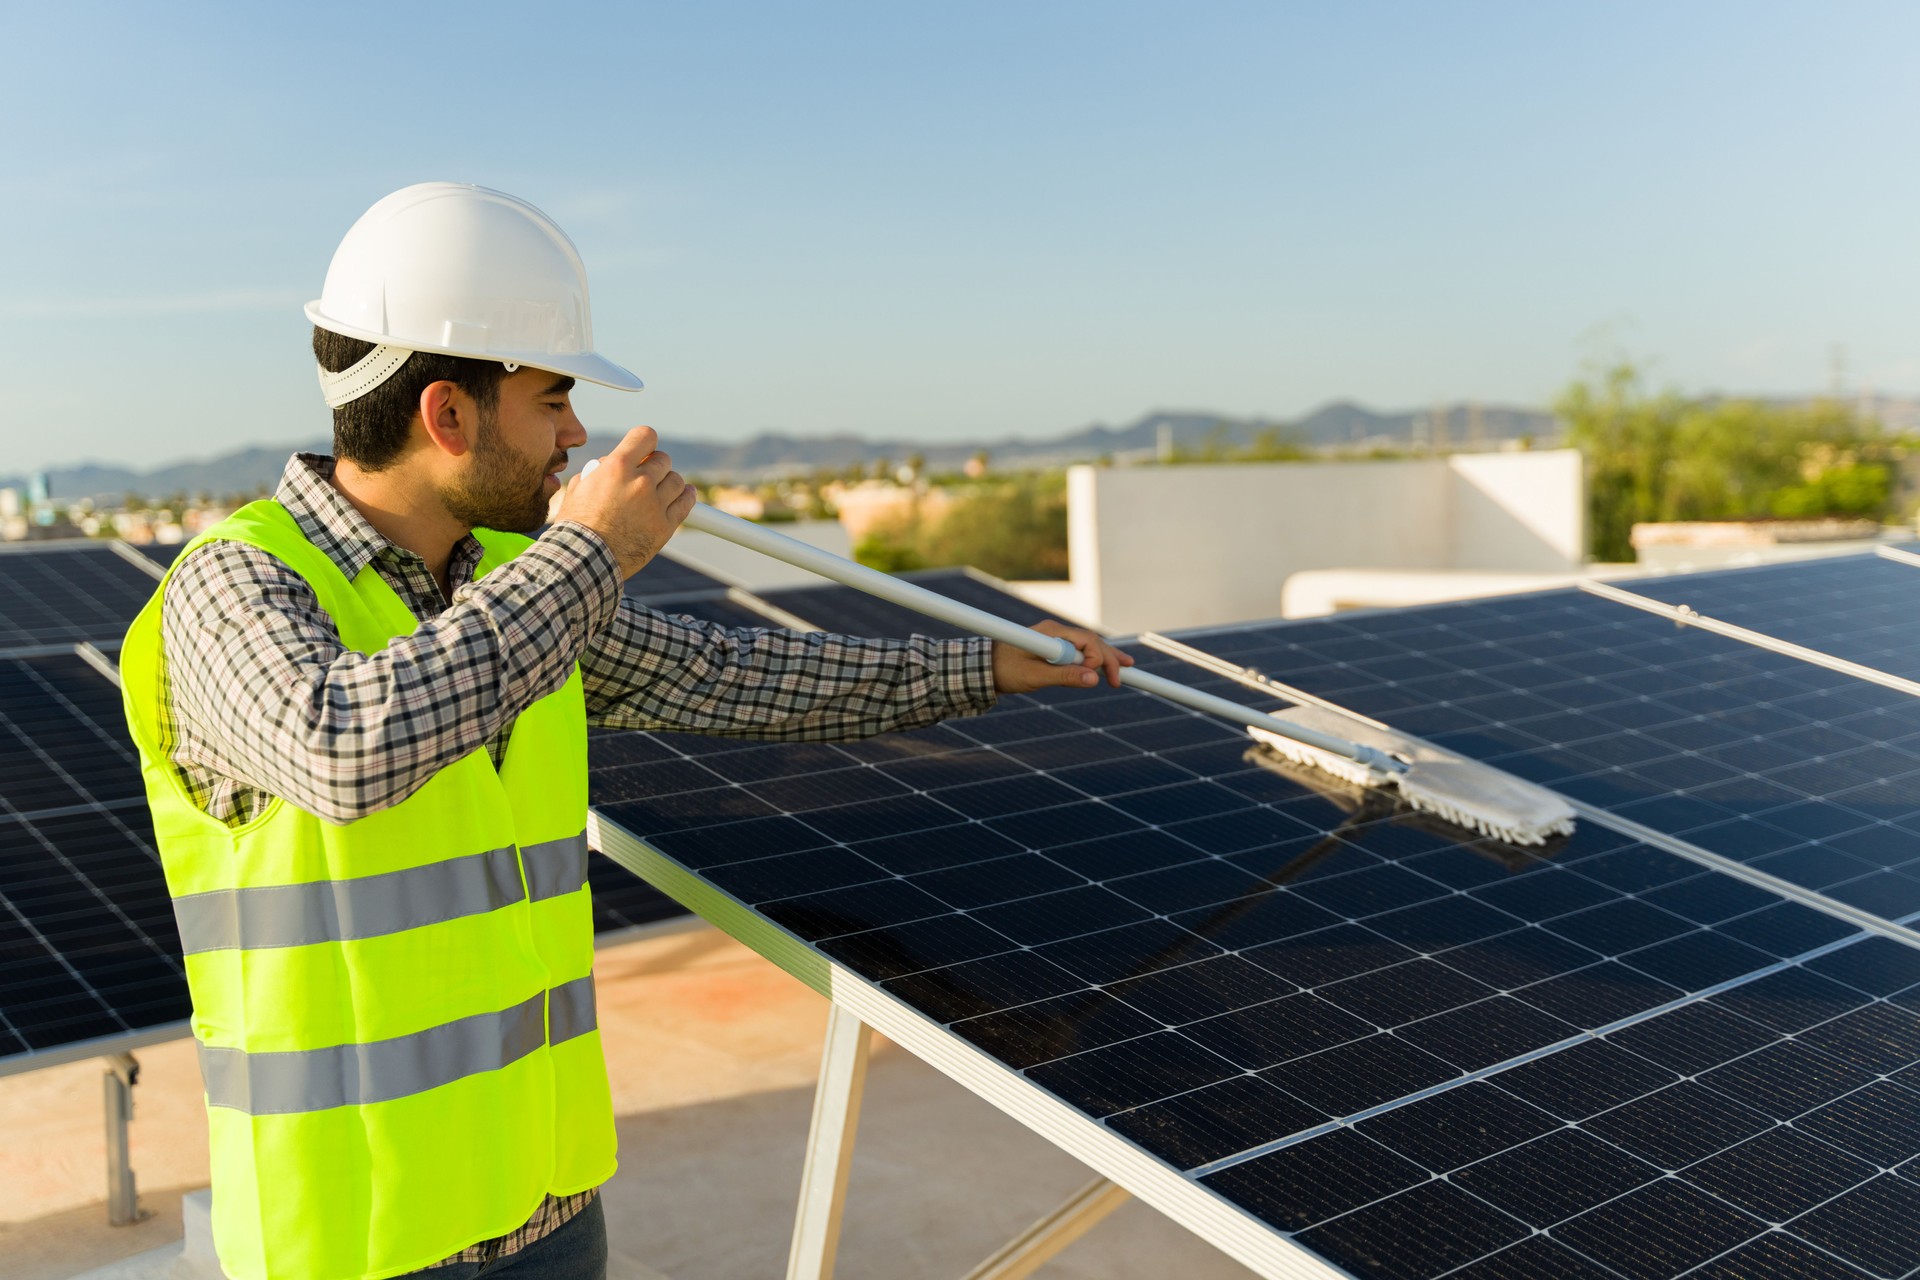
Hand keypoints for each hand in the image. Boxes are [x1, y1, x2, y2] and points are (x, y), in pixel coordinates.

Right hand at [550, 427, 696, 578]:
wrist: (585, 561)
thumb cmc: (576, 527)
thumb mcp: (578, 490)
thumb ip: (596, 471)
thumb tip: (606, 464)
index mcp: (617, 467)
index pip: (645, 436)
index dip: (645, 442)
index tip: (643, 451)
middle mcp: (640, 482)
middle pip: (663, 460)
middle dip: (655, 466)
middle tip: (647, 476)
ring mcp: (655, 505)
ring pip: (677, 481)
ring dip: (670, 482)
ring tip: (662, 489)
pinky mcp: (665, 526)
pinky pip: (686, 504)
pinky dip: (687, 497)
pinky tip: (684, 495)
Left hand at [992, 621, 1134, 694]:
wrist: (982, 668)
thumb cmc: (1003, 671)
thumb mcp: (1034, 677)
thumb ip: (1064, 677)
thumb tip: (1093, 679)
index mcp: (1050, 633)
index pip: (1086, 640)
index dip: (1100, 659)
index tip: (1103, 679)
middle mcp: (1055, 632)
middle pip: (1091, 642)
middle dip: (1109, 658)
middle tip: (1124, 677)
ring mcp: (1054, 639)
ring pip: (1087, 646)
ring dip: (1105, 657)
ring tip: (1127, 667)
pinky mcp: (1052, 649)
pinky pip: (1077, 652)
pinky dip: (1092, 660)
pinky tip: (1104, 668)